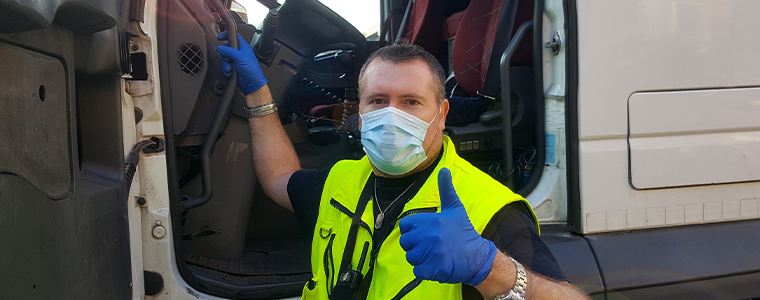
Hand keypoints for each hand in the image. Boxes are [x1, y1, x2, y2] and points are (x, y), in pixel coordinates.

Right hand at [216, 32, 267, 94]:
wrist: (252, 83)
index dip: (227, 35)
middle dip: (225, 56)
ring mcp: (235, 60)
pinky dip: (226, 70)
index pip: (234, 37)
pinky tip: (231, 72)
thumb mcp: (240, 57)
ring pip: (224, 58)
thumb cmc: (252, 70)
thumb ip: (229, 51)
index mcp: (243, 47)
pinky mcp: (232, 67)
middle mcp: (239, 53)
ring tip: (231, 69)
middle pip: (226, 48)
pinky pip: (225, 66)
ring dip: (226, 65)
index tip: (220, 37)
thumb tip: (220, 48)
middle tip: (229, 60)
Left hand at [399, 168, 496, 285]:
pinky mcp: (431, 269)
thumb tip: (444, 169)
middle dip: (416, 246)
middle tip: (432, 246)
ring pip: (411, 257)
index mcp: (429, 220)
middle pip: (406, 243)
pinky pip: (417, 271)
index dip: (413, 231)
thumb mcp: (455, 208)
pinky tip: (437, 265)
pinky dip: (425, 271)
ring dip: (421, 259)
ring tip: (436, 255)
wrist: (477, 257)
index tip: (425, 233)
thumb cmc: (463, 233)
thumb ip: (446, 189)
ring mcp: (428, 254)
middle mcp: (427, 236)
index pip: (405, 226)